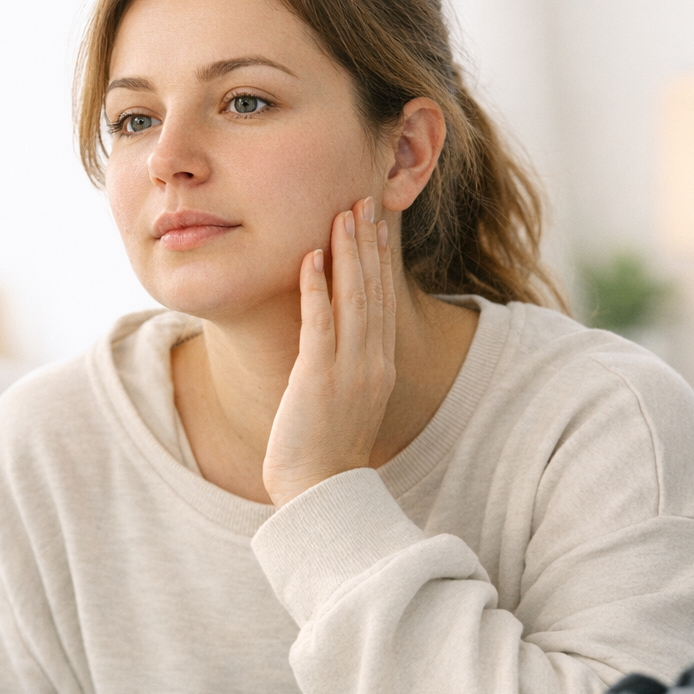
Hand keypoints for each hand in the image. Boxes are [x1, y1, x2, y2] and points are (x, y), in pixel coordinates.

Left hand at [262, 197, 395, 505]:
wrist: (320, 493)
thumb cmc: (323, 452)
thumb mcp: (341, 401)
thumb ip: (342, 367)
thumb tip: (328, 344)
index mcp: (378, 366)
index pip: (383, 301)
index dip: (379, 259)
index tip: (374, 224)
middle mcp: (372, 363)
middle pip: (374, 290)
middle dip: (368, 243)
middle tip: (362, 200)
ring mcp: (350, 370)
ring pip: (354, 299)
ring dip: (348, 253)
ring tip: (342, 214)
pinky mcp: (320, 378)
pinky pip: (320, 324)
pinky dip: (316, 287)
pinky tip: (310, 257)